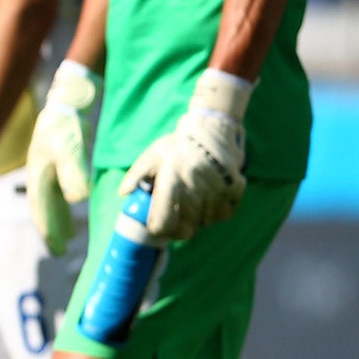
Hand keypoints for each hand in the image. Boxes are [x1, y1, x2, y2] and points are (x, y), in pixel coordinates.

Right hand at [28, 61, 99, 255]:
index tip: (56, 248)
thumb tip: (78, 199)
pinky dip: (65, 201)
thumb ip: (73, 173)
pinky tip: (74, 205)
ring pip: (52, 198)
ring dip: (59, 217)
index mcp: (38, 174)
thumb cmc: (66, 124)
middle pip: (44, 206)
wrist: (68, 99)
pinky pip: (60, 188)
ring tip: (68, 234)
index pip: (41, 208)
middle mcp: (40, 173)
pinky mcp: (60, 160)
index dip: (48, 229)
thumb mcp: (70, 149)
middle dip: (52, 228)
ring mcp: (49, 167)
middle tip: (59, 250)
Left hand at [122, 70, 248, 240]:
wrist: (211, 129)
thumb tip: (123, 193)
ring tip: (192, 203)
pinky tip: (208, 200)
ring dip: (197, 219)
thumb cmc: (176, 145)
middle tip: (175, 220)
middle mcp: (195, 187)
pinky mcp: (234, 188)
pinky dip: (215, 213)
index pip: (163, 223)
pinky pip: (223, 214)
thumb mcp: (151, 156)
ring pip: (205, 223)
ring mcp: (217, 189)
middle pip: (186, 229)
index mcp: (171, 180)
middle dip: (178, 228)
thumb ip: (135, 176)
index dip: (159, 229)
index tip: (157, 226)